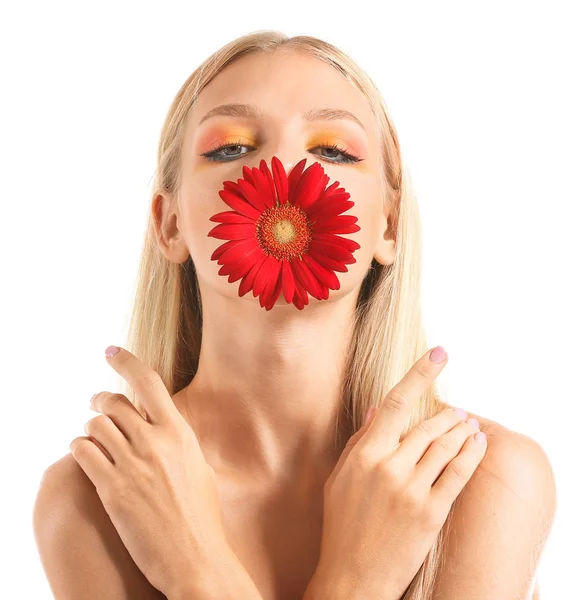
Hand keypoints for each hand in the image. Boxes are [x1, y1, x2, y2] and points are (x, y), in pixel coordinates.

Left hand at [69, 346, 233, 596]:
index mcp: (179, 433)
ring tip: (94, 437)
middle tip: (97, 405)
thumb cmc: (201, 514)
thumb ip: (177, 442)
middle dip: (100, 400)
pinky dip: (80, 448)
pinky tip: (86, 455)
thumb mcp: (198, 467)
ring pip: (94, 424)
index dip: (127, 361)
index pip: (149, 383)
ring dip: (90, 427)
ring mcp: (132, 465)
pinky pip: (83, 451)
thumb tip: (160, 425)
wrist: (195, 557)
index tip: (111, 350)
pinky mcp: (112, 489)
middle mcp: (155, 442)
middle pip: (113, 402)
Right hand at [312, 347, 487, 599]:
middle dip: (448, 414)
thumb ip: (360, 441)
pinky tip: (478, 444)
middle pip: (427, 425)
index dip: (419, 374)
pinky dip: (471, 454)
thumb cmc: (342, 525)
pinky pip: (457, 474)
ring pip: (445, 445)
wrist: (353, 576)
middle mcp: (388, 466)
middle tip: (459, 410)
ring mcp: (411, 490)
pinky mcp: (431, 512)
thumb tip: (379, 409)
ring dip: (462, 430)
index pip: (396, 403)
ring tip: (471, 423)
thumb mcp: (340, 478)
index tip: (438, 353)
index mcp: (363, 454)